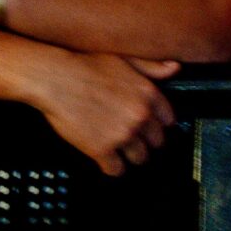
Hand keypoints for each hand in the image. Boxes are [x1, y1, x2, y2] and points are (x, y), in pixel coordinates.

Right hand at [18, 49, 180, 175]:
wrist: (56, 78)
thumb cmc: (86, 66)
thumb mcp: (125, 60)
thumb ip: (152, 67)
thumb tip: (174, 68)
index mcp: (148, 94)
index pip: (168, 121)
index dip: (158, 125)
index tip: (150, 128)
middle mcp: (139, 116)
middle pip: (156, 143)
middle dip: (146, 142)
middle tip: (134, 140)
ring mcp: (122, 135)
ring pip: (140, 158)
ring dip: (131, 156)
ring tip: (121, 151)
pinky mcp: (102, 150)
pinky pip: (117, 170)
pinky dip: (112, 167)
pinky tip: (107, 160)